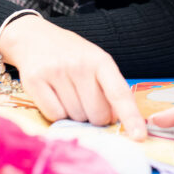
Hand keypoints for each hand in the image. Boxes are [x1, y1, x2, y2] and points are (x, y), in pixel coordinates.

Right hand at [0, 15, 144, 136]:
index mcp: (100, 60)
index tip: (139, 136)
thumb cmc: (71, 54)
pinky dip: (56, 113)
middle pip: (96, 114)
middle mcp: (79, 65)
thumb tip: (116, 119)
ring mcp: (56, 72)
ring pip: (75, 117)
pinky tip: (53, 95)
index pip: (119, 92)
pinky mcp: (35, 81)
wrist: (35, 37)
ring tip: (68, 92)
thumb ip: (108, 86)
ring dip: (74, 114)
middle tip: (87, 101)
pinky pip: (53, 115)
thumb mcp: (95, 61)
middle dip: (95, 117)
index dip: (130, 116)